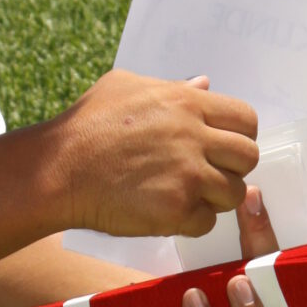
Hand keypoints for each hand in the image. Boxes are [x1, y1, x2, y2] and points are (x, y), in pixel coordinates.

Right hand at [55, 70, 258, 238]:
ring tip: (185, 194)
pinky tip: (167, 210)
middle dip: (232, 167)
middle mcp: (194, 137)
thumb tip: (204, 84)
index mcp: (187, 104)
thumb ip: (172, 87)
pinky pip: (207, 221)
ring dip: (214, 197)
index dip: (239, 134)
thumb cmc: (85, 125)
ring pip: (233, 193)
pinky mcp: (175, 210)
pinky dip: (191, 221)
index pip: (246, 119)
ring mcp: (187, 176)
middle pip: (248, 157)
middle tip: (207, 173)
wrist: (57, 169)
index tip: (221, 146)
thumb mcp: (126, 86)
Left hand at [129, 186, 282, 306]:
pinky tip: (192, 299)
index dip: (268, 236)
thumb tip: (246, 190)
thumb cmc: (181, 285)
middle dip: (274, 292)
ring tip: (228, 284)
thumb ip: (229, 238)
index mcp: (262, 299)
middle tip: (252, 272)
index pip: (279, 271)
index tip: (251, 198)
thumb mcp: (204, 260)